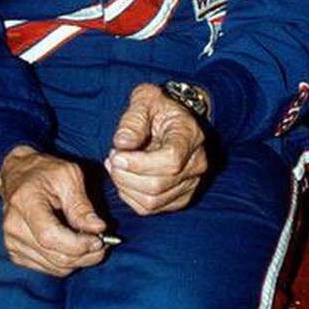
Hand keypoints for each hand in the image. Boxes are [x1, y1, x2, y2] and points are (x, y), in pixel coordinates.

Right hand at [0, 146, 108, 273]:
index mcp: (25, 202)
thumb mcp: (68, 176)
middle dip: (86, 254)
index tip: (99, 239)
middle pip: (56, 257)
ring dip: (79, 260)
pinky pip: (49, 269)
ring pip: (56, 267)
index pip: (50, 236)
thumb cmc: (45, 172)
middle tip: (102, 242)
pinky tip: (71, 245)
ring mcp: (12, 242)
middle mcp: (13, 226)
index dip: (78, 244)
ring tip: (88, 242)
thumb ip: (82, 205)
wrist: (18, 175)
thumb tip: (98, 228)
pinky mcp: (16, 253)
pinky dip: (66, 262)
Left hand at [106, 83, 207, 215]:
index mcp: (189, 136)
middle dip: (125, 176)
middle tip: (112, 158)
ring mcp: (191, 183)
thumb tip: (122, 144)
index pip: (171, 160)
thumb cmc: (158, 107)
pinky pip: (150, 208)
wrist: (174, 117)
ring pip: (152, 201)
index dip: (139, 163)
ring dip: (125, 187)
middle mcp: (197, 163)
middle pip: (158, 185)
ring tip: (115, 165)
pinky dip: (130, 196)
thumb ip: (133, 120)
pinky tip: (123, 177)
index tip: (116, 154)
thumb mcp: (144, 100)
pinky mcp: (180, 197)